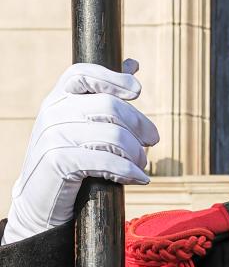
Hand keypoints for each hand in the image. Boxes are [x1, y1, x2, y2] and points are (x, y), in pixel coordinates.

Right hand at [2, 59, 158, 245]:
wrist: (37, 203)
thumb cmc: (66, 158)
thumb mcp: (80, 122)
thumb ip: (103, 92)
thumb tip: (132, 63)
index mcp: (57, 97)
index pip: (82, 73)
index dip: (113, 78)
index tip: (137, 91)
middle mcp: (52, 112)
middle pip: (108, 105)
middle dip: (138, 123)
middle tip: (153, 140)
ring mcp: (52, 136)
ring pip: (111, 134)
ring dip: (136, 152)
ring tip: (144, 163)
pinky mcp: (58, 162)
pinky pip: (104, 160)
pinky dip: (128, 170)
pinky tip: (139, 177)